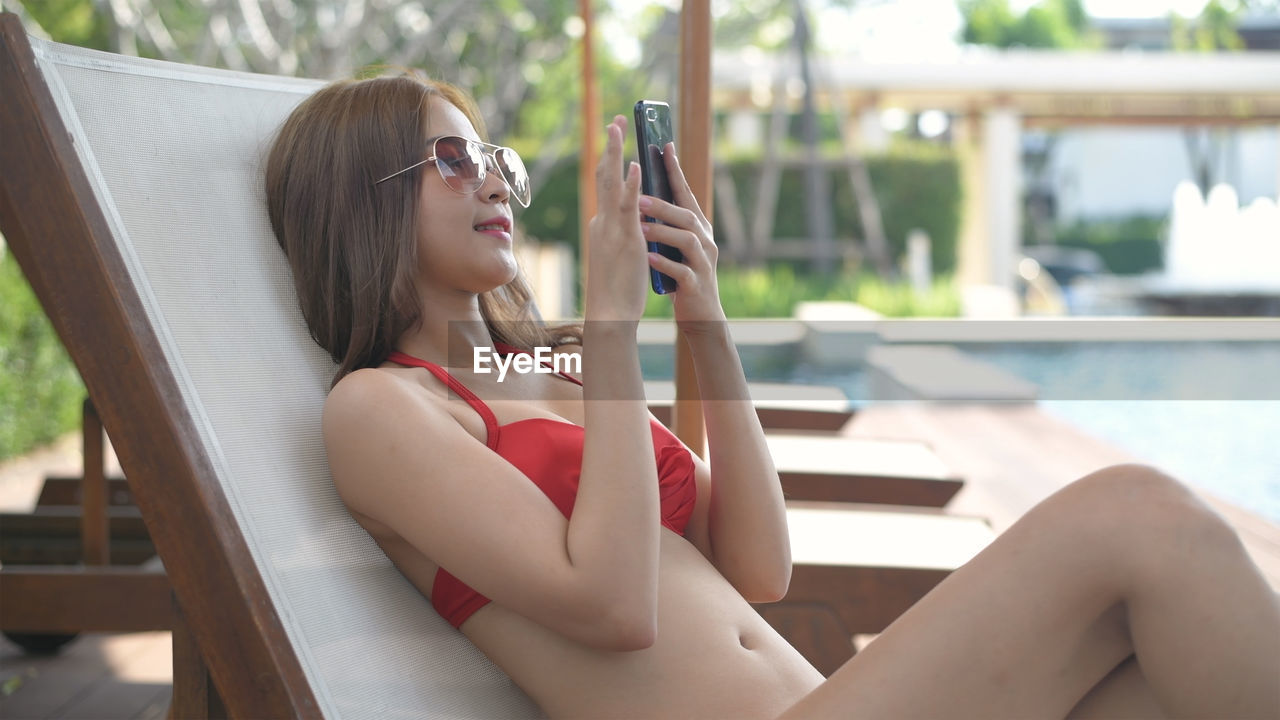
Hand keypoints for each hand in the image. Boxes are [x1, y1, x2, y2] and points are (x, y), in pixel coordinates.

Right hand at [584, 116, 646, 322]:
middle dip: (610, 146)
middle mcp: (603, 220)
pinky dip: (631, 184)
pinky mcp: (625, 238)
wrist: (611, 310)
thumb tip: (632, 221)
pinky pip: (628, 206)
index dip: (610, 159)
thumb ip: (623, 234)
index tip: (615, 138)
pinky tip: (635, 165)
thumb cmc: (617, 287)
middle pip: (604, 175)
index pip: (606, 184)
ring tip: (620, 127)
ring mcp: (612, 228)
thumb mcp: (620, 253)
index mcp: (603, 224)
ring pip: (611, 183)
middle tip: (617, 120)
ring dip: (615, 153)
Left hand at [641, 143, 726, 331]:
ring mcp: (703, 263)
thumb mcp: (676, 245)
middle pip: (687, 215)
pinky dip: (664, 264)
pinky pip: (682, 271)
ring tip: (640, 228)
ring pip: (686, 241)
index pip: (686, 194)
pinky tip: (648, 259)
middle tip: (639, 197)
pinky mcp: (696, 285)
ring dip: (663, 232)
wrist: (700, 315)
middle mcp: (704, 241)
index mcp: (698, 228)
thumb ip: (667, 223)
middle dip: (664, 205)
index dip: (676, 171)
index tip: (664, 146)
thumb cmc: (683, 275)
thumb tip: (643, 195)